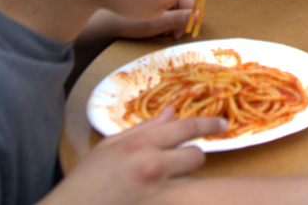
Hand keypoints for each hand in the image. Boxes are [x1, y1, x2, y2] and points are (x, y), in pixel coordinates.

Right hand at [37, 108, 224, 204]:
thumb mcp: (109, 148)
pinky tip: (158, 197)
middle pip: (196, 157)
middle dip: (189, 159)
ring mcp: (158, 193)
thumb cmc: (84, 183)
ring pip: (190, 182)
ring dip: (181, 183)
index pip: (186, 128)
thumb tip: (171, 112)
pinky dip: (177, 197)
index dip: (209, 123)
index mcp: (139, 144)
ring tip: (155, 187)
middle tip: (173, 166)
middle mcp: (152, 166)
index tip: (223, 124)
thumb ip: (144, 128)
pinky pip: (183, 199)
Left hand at [88, 0, 194, 42]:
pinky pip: (167, 12)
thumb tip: (200, 16)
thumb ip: (177, 20)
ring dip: (170, 24)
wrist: (100, 24)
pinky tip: (153, 29)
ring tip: (157, 32)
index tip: (178, 34)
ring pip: (176, 11)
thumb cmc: (125, 22)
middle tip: (165, 35)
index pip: (190, 1)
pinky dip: (163, 22)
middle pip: (184, 7)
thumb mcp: (154, 24)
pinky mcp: (153, 3)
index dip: (189, 18)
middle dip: (177, 23)